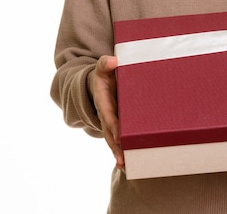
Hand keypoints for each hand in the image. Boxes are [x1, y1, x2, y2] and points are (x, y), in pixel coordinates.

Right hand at [88, 55, 124, 169]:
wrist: (96, 83)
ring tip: (125, 166)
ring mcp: (110, 122)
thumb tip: (113, 61)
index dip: (114, 126)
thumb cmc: (103, 75)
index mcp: (102, 101)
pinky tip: (129, 162)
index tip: (121, 135)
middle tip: (122, 159)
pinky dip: (122, 150)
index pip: (109, 115)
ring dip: (119, 152)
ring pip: (114, 140)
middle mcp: (105, 115)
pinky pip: (119, 139)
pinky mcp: (116, 125)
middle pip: (110, 133)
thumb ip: (106, 63)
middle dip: (116, 146)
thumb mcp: (102, 67)